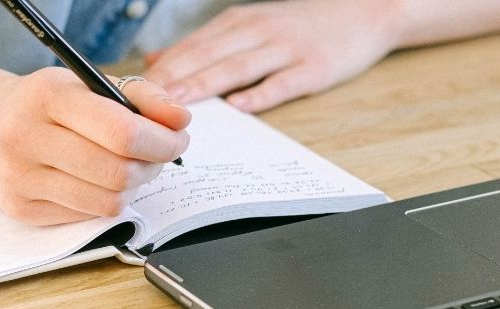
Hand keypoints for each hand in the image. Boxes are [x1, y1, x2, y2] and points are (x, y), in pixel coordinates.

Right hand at [0, 68, 189, 225]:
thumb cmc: (44, 104)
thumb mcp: (86, 84)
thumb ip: (141, 96)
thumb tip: (180, 120)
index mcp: (46, 96)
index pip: (121, 131)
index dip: (162, 141)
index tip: (178, 138)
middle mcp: (25, 137)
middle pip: (118, 172)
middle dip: (153, 166)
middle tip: (159, 156)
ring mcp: (18, 178)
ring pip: (107, 201)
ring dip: (132, 187)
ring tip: (129, 168)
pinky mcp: (19, 209)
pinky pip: (87, 216)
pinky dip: (104, 200)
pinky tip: (96, 181)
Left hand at [143, 0, 402, 111]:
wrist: (366, 10)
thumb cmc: (300, 24)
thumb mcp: (249, 25)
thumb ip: (204, 44)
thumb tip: (155, 60)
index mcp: (239, 23)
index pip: (192, 46)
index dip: (162, 68)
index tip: (133, 90)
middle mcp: (258, 31)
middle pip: (208, 55)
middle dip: (173, 78)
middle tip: (143, 101)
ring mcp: (287, 49)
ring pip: (238, 67)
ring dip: (206, 85)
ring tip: (178, 104)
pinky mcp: (314, 67)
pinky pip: (283, 82)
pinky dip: (261, 94)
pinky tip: (240, 107)